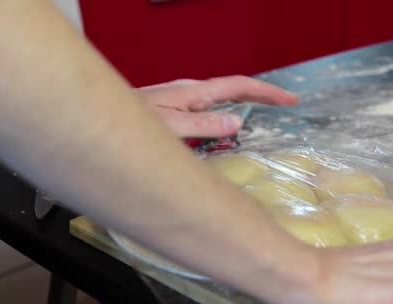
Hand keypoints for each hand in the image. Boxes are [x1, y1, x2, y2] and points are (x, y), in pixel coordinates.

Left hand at [139, 76, 298, 137]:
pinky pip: (214, 106)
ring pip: (225, 96)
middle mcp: (193, 92)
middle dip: (264, 93)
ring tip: (271, 108)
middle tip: (289, 103)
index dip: (267, 92)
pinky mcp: (178, 109)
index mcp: (194, 93)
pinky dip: (232, 108)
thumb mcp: (169, 128)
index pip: (239, 86)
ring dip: (250, 100)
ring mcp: (185, 99)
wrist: (102, 122)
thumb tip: (237, 122)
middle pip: (236, 88)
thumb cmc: (131, 125)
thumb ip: (202, 126)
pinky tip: (233, 119)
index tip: (290, 100)